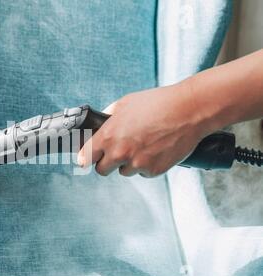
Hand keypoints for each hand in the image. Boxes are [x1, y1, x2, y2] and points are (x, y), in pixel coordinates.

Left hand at [78, 81, 212, 177]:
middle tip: (117, 153)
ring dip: (129, 163)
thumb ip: (108, 118)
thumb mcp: (125, 103)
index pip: (85, 158)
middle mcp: (120, 152)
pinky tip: (156, 149)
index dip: (86, 158)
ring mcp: (137, 163)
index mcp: (109, 135)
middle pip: (101, 170)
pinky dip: (147, 165)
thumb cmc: (157, 103)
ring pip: (124, 171)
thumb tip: (99, 126)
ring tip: (143, 145)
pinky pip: (143, 173)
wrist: (189, 110)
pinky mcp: (153, 171)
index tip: (88, 158)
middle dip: (107, 163)